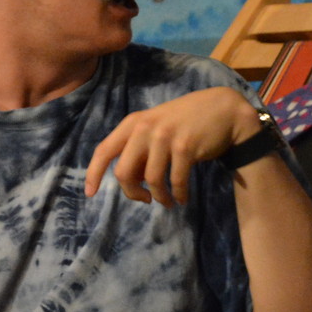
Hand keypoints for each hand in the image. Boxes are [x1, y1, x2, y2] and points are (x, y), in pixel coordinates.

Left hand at [85, 87, 261, 205]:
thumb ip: (139, 151)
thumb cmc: (184, 122)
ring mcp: (164, 136)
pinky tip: (182, 198)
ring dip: (160, 197)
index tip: (89, 193)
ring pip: (151, 180)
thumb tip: (129, 182)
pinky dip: (179, 194)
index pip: (104, 150)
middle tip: (145, 199)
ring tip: (168, 201)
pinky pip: (176, 180)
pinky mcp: (185, 146)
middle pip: (124, 172)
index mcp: (133, 123)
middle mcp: (144, 128)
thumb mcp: (155, 129)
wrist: (221, 109)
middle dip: (132, 193)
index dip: (93, 173)